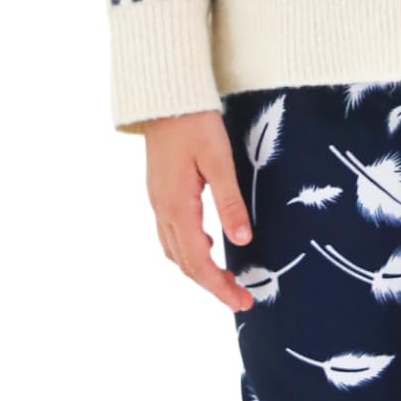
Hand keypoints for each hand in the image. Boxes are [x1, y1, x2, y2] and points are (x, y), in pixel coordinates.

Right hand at [141, 111, 257, 312]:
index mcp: (177, 206)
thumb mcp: (219, 161)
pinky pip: (171, 234)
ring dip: (199, 270)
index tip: (241, 301)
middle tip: (241, 299)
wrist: (165, 98)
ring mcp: (157, 202)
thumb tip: (243, 240)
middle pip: (185, 263)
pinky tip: (207, 246)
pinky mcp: (159, 193)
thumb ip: (229, 202)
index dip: (219, 285)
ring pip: (175, 251)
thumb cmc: (195, 123)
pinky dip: (189, 250)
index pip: (199, 260)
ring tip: (227, 280)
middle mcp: (162, 209)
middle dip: (212, 285)